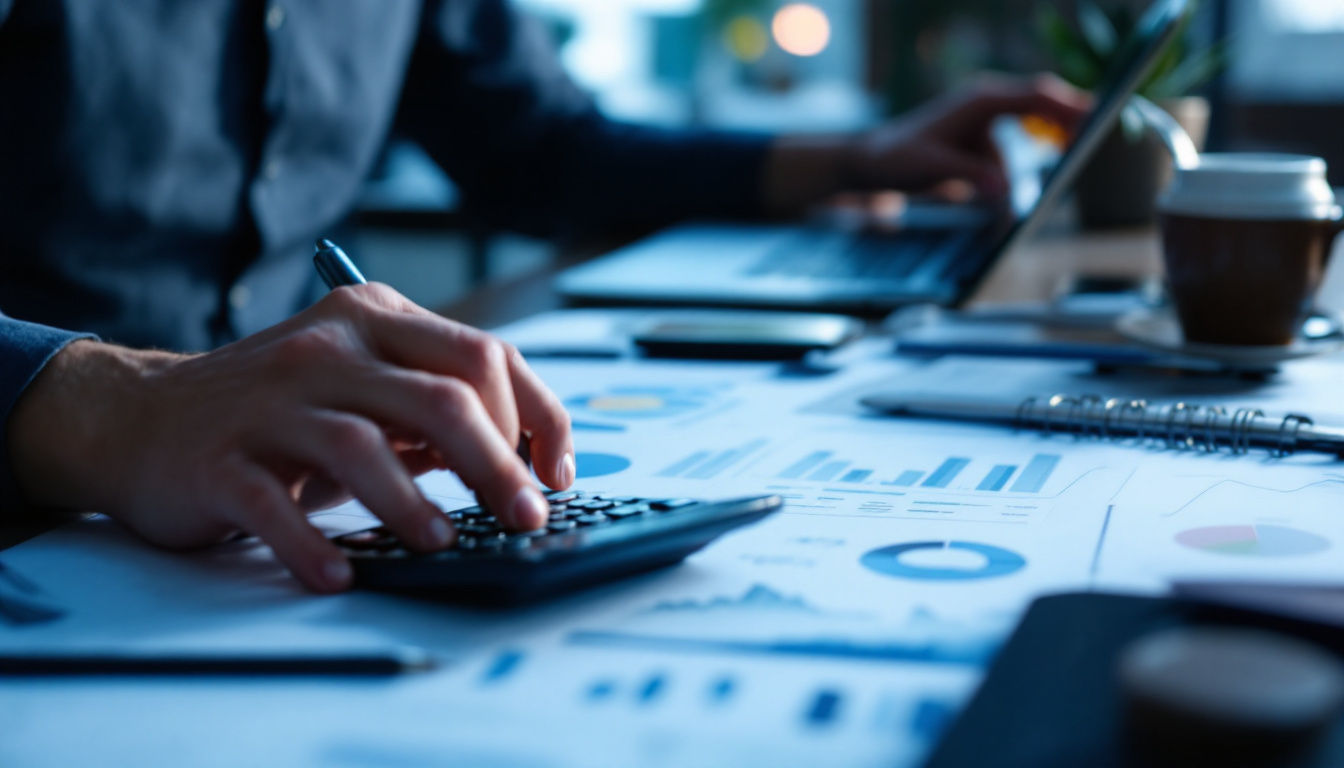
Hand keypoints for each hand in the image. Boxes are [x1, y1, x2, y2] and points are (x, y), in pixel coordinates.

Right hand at [7, 284, 573, 591]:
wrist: (138, 418)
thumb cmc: (276, 411)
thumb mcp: (363, 386)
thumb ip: (433, 407)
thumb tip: (526, 460)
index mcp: (374, 317)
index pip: (485, 355)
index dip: (537, 417)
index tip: (556, 473)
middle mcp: (328, 346)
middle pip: (442, 397)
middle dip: (498, 465)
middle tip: (523, 518)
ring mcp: (271, 401)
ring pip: (363, 446)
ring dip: (414, 505)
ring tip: (443, 544)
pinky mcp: (219, 458)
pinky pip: (274, 505)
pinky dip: (312, 546)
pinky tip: (338, 575)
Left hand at [847, 73, 1090, 197]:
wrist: (872, 160)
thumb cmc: (898, 159)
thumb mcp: (933, 168)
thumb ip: (970, 175)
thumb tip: (1003, 188)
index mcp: (979, 100)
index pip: (1035, 96)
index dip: (1068, 108)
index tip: (1095, 120)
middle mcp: (988, 100)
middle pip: (1044, 100)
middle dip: (1073, 115)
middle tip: (1103, 134)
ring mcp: (988, 114)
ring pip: (1037, 117)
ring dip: (1058, 131)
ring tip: (1082, 148)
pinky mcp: (985, 132)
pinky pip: (1023, 134)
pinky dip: (1039, 145)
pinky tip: (1057, 155)